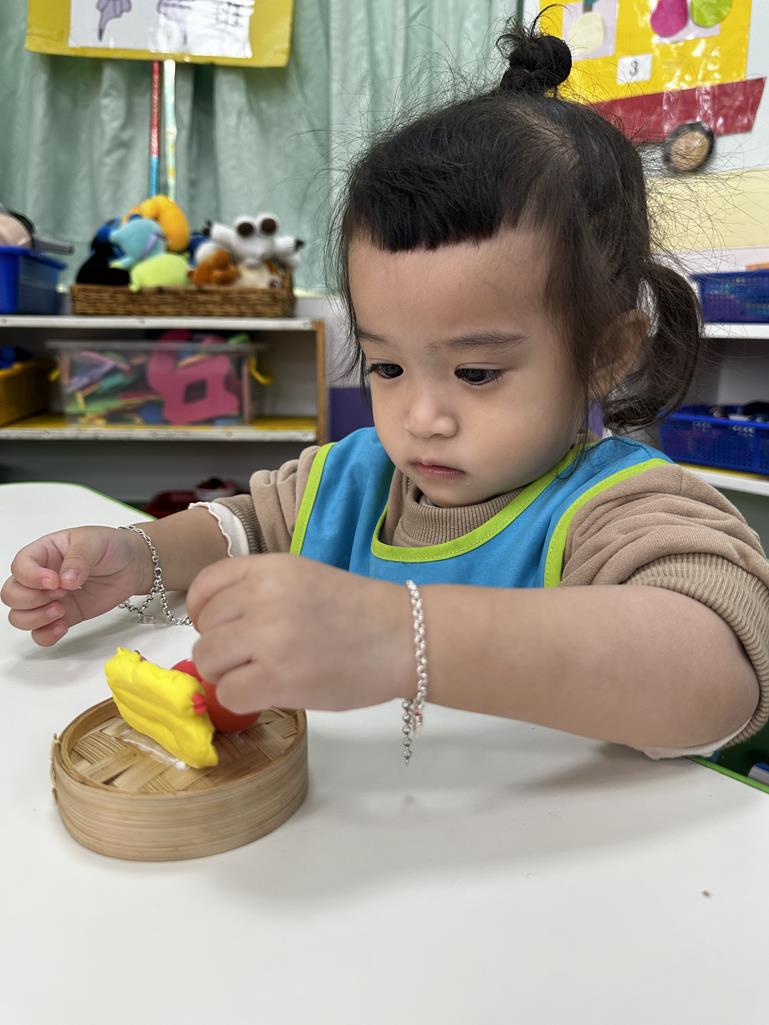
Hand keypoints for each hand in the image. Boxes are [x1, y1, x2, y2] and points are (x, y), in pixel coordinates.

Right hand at [1, 526, 149, 645]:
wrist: (132, 565)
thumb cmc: (110, 546)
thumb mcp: (94, 542)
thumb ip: (78, 559)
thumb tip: (65, 579)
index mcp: (43, 552)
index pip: (19, 567)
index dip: (31, 577)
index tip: (54, 581)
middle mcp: (40, 577)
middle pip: (11, 594)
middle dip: (31, 599)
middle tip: (60, 594)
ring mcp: (50, 599)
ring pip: (19, 616)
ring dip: (35, 618)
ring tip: (62, 610)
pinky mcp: (64, 616)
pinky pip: (40, 633)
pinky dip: (45, 635)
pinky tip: (62, 626)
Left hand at [187, 554, 414, 712]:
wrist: (405, 637)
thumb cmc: (360, 613)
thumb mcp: (305, 578)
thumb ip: (259, 592)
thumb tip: (216, 628)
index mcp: (270, 568)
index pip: (205, 587)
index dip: (203, 612)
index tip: (220, 628)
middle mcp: (263, 596)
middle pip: (205, 630)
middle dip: (221, 649)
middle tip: (252, 659)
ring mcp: (268, 637)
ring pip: (209, 661)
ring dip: (227, 674)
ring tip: (259, 675)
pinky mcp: (277, 678)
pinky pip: (228, 693)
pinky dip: (242, 698)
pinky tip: (269, 692)